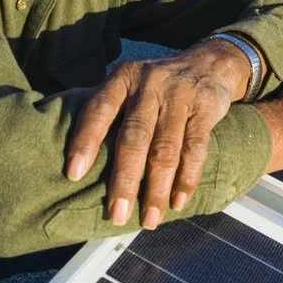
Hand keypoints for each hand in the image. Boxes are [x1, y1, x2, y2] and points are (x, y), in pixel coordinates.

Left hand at [65, 40, 250, 229]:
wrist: (208, 63)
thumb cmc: (157, 87)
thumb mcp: (130, 85)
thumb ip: (110, 112)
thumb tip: (78, 163)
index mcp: (123, 79)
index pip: (98, 110)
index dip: (84, 141)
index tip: (74, 174)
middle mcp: (149, 85)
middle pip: (134, 137)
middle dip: (125, 180)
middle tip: (117, 214)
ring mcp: (180, 95)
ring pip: (165, 149)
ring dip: (157, 189)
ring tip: (150, 219)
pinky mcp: (205, 108)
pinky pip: (195, 149)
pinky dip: (187, 179)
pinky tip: (177, 202)